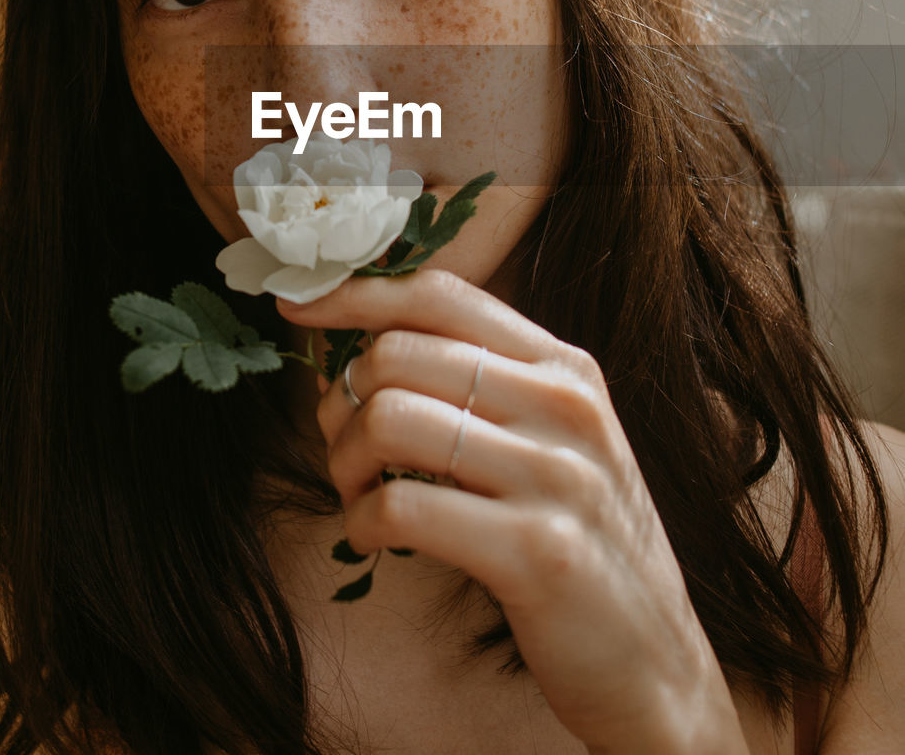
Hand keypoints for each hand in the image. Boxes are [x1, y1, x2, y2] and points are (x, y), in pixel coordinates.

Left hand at [277, 270, 750, 754]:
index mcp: (564, 366)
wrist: (655, 662)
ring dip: (344, 462)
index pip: (441, 294)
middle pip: (397, 353)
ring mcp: (557, 475)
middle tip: (344, 447)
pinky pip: (400, 508)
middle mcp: (565, 406)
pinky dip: (360, 523)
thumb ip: (481, 383)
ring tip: (358, 494)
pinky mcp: (538, 551)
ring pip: (388, 420)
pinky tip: (373, 539)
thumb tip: (362, 345)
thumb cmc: (581, 538)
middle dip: (341, 400)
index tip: (299, 305)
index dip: (357, 293)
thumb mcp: (552, 438)